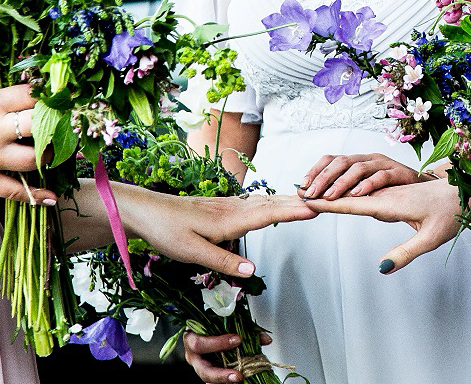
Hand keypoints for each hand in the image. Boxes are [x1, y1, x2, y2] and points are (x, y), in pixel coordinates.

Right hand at [0, 84, 56, 204]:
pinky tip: (52, 197)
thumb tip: (26, 99)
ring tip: (53, 151)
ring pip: (35, 159)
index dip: (49, 96)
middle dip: (56, 124)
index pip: (32, 96)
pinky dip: (37, 196)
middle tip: (63, 125)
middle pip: (41, 126)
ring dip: (50, 155)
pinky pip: (16, 191)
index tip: (58, 98)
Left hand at [119, 189, 315, 277]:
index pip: (268, 214)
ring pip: (263, 202)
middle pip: (270, 204)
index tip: (317, 209)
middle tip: (326, 200)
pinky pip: (253, 204)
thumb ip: (224, 260)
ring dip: (285, 200)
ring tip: (307, 201)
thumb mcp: (193, 251)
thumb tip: (253, 270)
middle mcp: (231, 209)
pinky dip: (270, 203)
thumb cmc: (166, 230)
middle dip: (297, 203)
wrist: (144, 210)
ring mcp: (226, 207)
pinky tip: (270, 204)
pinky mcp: (220, 209)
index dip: (293, 212)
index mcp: (228, 219)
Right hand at [183, 330, 272, 383]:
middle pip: (203, 371)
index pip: (200, 344)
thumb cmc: (210, 326)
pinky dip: (226, 382)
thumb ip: (243, 328)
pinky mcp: (209, 376)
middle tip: (238, 376)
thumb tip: (266, 339)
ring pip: (210, 380)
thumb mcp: (223, 323)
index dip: (218, 343)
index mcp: (192, 340)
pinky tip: (237, 381)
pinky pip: (215, 382)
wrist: (203, 333)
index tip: (238, 340)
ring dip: (225, 381)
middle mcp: (194, 358)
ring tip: (240, 379)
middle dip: (221, 375)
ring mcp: (201, 369)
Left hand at [299, 152, 428, 199]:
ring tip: (330, 196)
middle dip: (323, 178)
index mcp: (357, 161)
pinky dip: (368, 185)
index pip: (330, 160)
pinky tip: (358, 195)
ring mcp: (383, 163)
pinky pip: (381, 176)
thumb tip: (315, 201)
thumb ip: (345, 194)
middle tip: (311, 194)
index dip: (315, 171)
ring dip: (342, 182)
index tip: (301, 187)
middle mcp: (368, 159)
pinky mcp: (398, 172)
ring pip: (358, 167)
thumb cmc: (391, 193)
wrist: (425, 193)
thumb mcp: (363, 194)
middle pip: (341, 162)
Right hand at [304, 177, 461, 272]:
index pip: (354, 203)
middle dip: (323, 195)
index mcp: (391, 202)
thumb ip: (406, 253)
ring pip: (354, 191)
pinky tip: (338, 194)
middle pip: (348, 194)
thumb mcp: (431, 239)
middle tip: (297, 196)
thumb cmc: (450, 214)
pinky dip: (346, 192)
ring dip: (332, 191)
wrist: (465, 191)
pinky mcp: (392, 193)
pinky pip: (363, 192)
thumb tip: (382, 268)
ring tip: (309, 194)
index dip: (330, 203)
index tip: (309, 201)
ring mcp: (388, 192)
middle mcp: (386, 194)